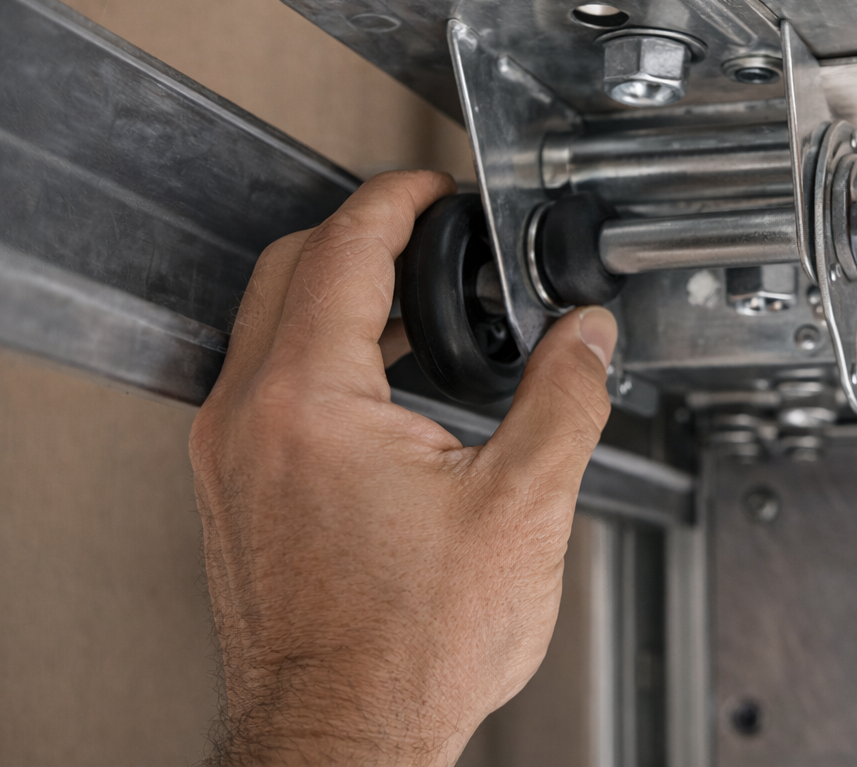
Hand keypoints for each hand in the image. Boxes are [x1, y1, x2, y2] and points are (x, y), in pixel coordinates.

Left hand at [189, 170, 617, 765]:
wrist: (345, 739)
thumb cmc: (409, 650)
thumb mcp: (522, 509)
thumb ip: (565, 400)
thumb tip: (587, 339)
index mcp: (309, 402)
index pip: (343, 249)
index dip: (397, 199)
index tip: (432, 188)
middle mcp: (246, 419)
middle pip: (289, 269)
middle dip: (362, 232)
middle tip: (425, 228)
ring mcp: (228, 458)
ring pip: (268, 326)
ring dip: (339, 294)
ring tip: (420, 303)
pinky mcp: (233, 494)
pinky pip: (265, 383)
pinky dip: (318, 353)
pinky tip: (384, 385)